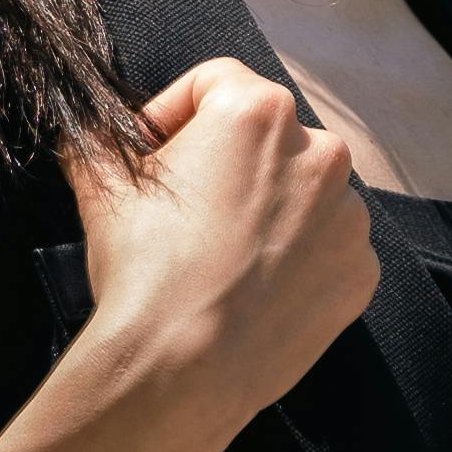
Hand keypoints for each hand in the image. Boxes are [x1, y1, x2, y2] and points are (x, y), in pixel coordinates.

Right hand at [65, 54, 377, 431]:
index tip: (152, 155)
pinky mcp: (360, 272)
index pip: (213, 83)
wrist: (182, 368)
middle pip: (265, 138)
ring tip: (221, 256)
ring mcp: (348, 216)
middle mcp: (320, 152)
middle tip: (187, 210)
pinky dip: (298, 260)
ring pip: (302, 193)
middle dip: (226, 164)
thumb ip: (99, 138)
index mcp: (259, 111)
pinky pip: (327, 249)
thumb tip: (91, 132)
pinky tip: (254, 288)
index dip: (172, 115)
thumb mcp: (100, 184)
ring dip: (268, 210)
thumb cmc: (145, 268)